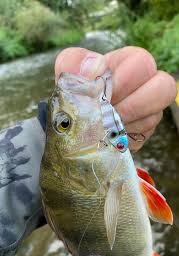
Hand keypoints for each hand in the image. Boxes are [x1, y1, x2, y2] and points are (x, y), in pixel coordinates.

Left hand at [54, 47, 176, 151]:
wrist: (74, 121)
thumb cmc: (75, 94)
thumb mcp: (68, 75)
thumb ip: (73, 63)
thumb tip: (94, 66)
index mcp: (127, 62)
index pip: (142, 62)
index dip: (123, 80)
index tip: (102, 93)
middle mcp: (145, 82)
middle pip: (163, 87)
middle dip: (131, 104)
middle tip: (107, 111)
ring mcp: (148, 107)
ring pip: (157, 114)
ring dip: (127, 122)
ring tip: (106, 124)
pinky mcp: (145, 129)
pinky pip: (145, 134)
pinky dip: (125, 136)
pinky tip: (110, 133)